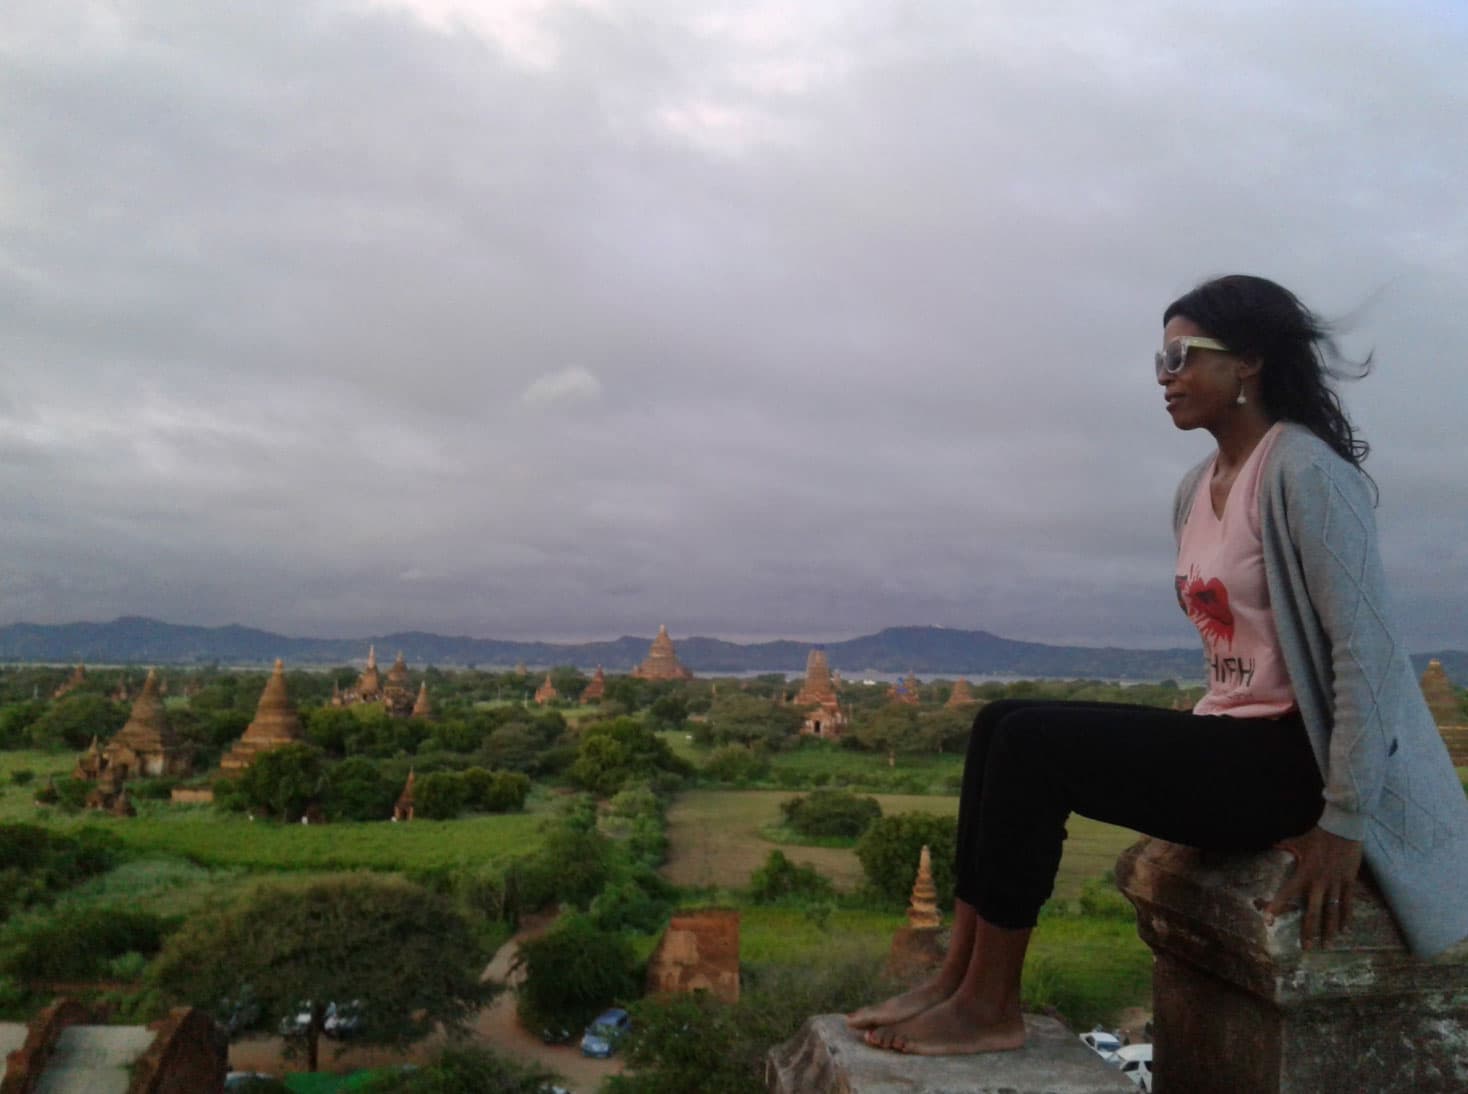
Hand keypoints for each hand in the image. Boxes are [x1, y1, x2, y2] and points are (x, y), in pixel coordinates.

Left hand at [1265, 826, 1363, 949]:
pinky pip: (1348, 903)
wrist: (1343, 828)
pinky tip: (1345, 930)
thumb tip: (1273, 846)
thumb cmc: (1318, 835)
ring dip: (1329, 929)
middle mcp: (1319, 882)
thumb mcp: (1298, 841)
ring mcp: (1336, 883)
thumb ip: (1285, 846)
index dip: (1277, 907)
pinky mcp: (1349, 881)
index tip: (1268, 921)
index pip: (1286, 893)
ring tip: (1328, 944)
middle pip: (1313, 911)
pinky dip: (1347, 917)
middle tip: (1307, 947)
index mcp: (1304, 873)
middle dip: (1309, 931)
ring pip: (1332, 912)